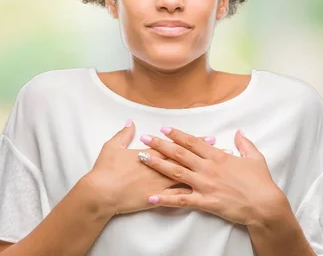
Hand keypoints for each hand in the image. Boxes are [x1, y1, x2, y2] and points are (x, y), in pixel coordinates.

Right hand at [82, 120, 212, 215]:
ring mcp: (159, 184)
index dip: (195, 142)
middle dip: (206, 156)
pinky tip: (206, 193)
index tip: (209, 138)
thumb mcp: (112, 147)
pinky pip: (177, 197)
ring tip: (219, 171)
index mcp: (152, 154)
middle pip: (187, 160)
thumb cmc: (105, 170)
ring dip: (203, 174)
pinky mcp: (156, 199)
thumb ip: (124, 134)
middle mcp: (159, 168)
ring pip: (186, 178)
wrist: (100, 193)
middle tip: (222, 152)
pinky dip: (192, 194)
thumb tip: (130, 122)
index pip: (178, 146)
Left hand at [137, 128, 287, 226]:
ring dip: (157, 164)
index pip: (193, 142)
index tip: (164, 129)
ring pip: (175, 173)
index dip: (177, 135)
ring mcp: (205, 185)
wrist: (264, 204)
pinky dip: (165, 199)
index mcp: (219, 157)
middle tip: (145, 138)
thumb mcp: (256, 158)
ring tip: (142, 159)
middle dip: (160, 145)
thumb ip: (245, 143)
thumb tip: (238, 132)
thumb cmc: (261, 182)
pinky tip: (151, 198)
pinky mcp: (205, 202)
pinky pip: (181, 200)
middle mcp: (208, 168)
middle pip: (180, 154)